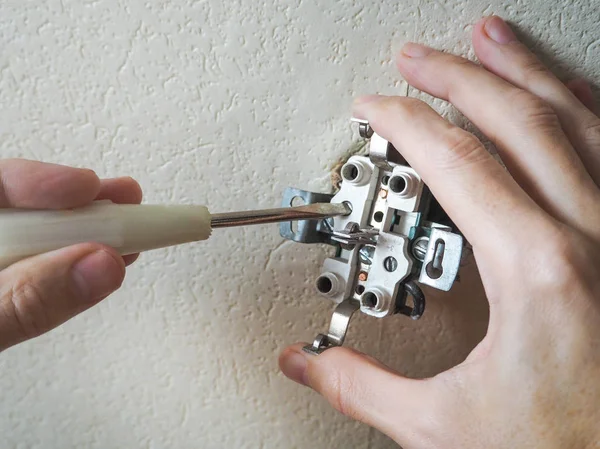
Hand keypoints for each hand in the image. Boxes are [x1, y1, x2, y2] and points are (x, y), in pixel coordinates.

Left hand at [0, 160, 141, 351]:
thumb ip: (24, 301)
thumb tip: (96, 265)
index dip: (37, 180)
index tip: (89, 190)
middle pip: (8, 206)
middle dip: (71, 203)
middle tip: (122, 203)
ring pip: (23, 236)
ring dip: (78, 233)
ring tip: (124, 230)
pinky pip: (26, 267)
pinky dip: (65, 264)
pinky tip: (95, 258)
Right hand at [279, 16, 599, 447]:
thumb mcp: (446, 427)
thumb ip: (362, 388)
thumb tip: (304, 364)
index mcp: (539, 270)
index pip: (457, 162)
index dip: (406, 123)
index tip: (376, 107)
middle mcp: (594, 237)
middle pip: (518, 119)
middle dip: (457, 78)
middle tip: (417, 56)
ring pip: (578, 118)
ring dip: (525, 70)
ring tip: (491, 38)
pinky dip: (583, 107)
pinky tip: (566, 94)